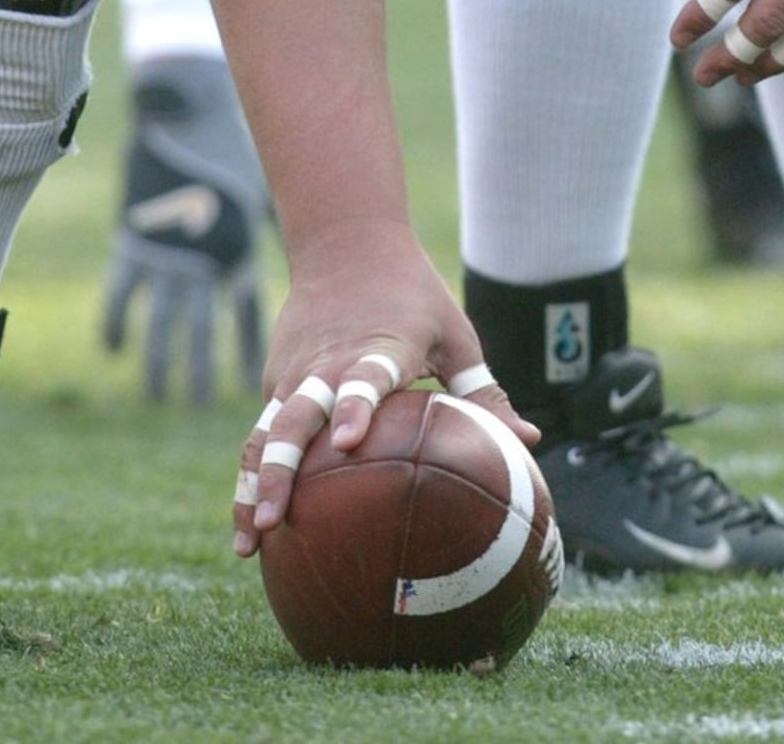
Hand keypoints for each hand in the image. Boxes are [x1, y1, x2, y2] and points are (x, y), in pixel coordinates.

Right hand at [102, 54, 269, 403]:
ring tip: (158, 393)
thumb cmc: (230, 148)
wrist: (188, 111)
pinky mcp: (133, 240)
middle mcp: (205, 258)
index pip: (247, 312)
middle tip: (200, 405)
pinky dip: (116, 321)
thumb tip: (318, 244)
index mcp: (239, 247)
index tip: (255, 384)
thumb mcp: (258, 190)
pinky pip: (122, 292)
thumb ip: (275, 223)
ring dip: (162, 360)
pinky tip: (115, 350)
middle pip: (205, 328)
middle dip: (203, 370)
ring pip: (163, 321)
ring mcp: (167, 252)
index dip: (247, 348)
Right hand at [230, 221, 535, 555]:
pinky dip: (252, 474)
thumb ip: (484, 390)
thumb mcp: (453, 333)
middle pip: (296, 416)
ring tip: (250, 543)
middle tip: (277, 521)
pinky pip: (262, 430)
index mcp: (380, 346)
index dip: (357, 406)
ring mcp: (296, 370)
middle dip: (282, 468)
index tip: (351, 441)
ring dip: (254, 485)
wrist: (345, 240)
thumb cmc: (413, 294)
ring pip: (267, 430)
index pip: (364, 378)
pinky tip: (252, 526)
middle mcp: (329, 361)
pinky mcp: (277, 376)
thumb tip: (533, 442)